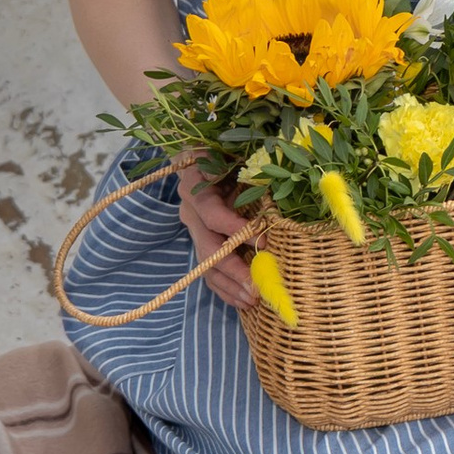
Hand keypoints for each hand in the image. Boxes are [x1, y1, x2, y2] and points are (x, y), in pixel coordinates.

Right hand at [175, 160, 255, 311]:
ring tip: (253, 301)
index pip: (212, 214)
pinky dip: (224, 288)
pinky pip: (208, 270)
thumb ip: (241, 171)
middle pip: (208, 247)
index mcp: (195, 187)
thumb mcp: (231, 154)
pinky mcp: (200, 241)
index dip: (236, 229)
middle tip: (257, 288)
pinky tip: (242, 301)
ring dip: (230, 285)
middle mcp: (189, 212)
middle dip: (234, 270)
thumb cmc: (223, 152)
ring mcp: (193, 229)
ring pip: (206, 265)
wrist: (201, 155)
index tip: (264, 241)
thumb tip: (256, 196)